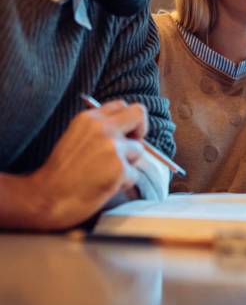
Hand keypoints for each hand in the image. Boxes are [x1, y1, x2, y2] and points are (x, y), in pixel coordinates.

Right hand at [29, 100, 147, 229]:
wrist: (46, 198)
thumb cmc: (61, 172)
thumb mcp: (75, 137)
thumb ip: (98, 128)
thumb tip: (128, 130)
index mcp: (89, 119)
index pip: (121, 105)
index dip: (127, 120)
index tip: (123, 134)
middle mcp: (103, 128)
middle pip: (139, 114)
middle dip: (140, 130)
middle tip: (130, 148)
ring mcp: (112, 148)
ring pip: (139, 150)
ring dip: (129, 164)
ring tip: (106, 174)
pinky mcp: (119, 169)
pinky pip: (135, 174)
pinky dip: (124, 183)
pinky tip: (105, 186)